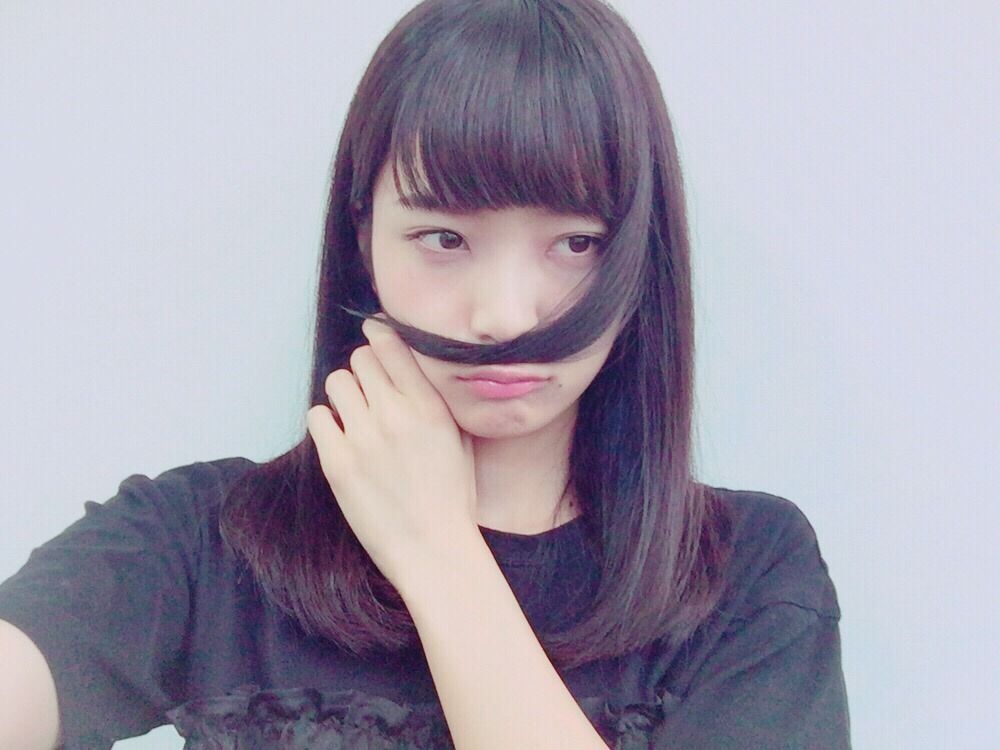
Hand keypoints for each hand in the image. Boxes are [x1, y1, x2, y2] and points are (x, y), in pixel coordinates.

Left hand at [306, 316, 478, 588]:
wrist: (433, 550)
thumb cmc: (452, 498)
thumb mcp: (459, 439)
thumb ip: (436, 400)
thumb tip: (412, 366)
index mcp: (429, 406)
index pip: (391, 346)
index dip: (379, 336)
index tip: (375, 336)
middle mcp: (395, 415)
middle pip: (360, 359)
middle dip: (364, 370)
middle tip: (371, 392)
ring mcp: (363, 438)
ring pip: (336, 382)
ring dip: (345, 393)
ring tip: (356, 416)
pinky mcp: (337, 463)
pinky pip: (317, 416)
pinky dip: (327, 422)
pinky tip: (342, 437)